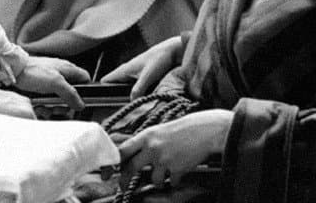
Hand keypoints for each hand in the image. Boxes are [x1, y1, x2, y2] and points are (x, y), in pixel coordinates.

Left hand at [15, 56, 88, 110]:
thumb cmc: (32, 71)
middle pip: (71, 95)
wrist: (12, 71)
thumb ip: (70, 93)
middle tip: (58, 109)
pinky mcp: (41, 90)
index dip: (86, 90)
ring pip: (59, 101)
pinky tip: (38, 107)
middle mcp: (60, 76)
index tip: (81, 101)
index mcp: (67, 69)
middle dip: (65, 105)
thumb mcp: (55, 82)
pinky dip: (43, 107)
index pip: (85, 78)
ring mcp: (50, 83)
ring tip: (45, 108)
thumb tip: (81, 104)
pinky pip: (47, 102)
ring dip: (53, 108)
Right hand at [101, 35, 184, 98]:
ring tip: (132, 106)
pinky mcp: (143, 75)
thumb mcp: (147, 77)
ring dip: (128, 95)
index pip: (105, 81)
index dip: (102, 91)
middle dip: (116, 96)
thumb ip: (138, 90)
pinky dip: (137, 92)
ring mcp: (135, 73)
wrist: (172, 51)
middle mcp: (127, 71)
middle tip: (120, 109)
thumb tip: (131, 102)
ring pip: (125, 86)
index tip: (104, 102)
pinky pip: (135, 86)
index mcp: (124, 70)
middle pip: (115, 86)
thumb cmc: (159, 60)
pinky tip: (142, 99)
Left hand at [117, 109, 231, 185]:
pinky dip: (174, 180)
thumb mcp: (158, 131)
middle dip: (124, 180)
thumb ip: (144, 142)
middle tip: (123, 185)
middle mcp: (152, 148)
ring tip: (163, 174)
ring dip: (158, 181)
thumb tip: (129, 155)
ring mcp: (164, 159)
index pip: (123, 150)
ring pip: (153, 180)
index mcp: (146, 136)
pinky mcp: (177, 169)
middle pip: (131, 168)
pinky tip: (178, 172)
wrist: (204, 130)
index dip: (114, 162)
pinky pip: (171, 182)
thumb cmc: (182, 130)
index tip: (111, 170)